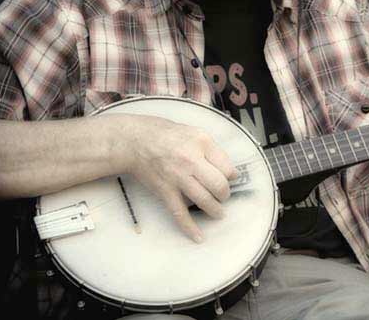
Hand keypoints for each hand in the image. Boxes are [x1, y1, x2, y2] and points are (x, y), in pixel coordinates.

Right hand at [115, 115, 236, 242]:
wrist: (136, 141)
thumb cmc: (166, 135)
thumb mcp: (195, 133)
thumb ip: (214, 151)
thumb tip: (231, 172)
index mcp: (201, 144)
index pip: (227, 167)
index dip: (232, 176)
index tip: (231, 179)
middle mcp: (191, 161)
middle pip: (219, 185)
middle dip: (225, 194)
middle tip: (223, 195)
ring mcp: (178, 178)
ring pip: (204, 200)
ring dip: (215, 210)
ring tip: (218, 212)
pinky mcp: (165, 191)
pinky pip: (179, 213)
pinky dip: (190, 227)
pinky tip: (199, 237)